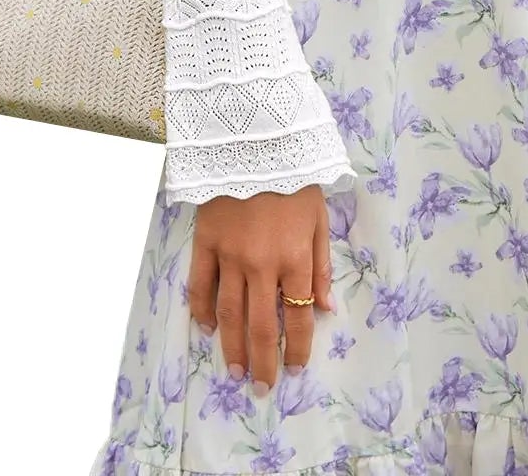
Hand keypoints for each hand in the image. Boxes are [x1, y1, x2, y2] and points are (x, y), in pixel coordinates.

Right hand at [187, 184, 334, 389]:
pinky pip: (200, 284)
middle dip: (262, 361)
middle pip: (260, 325)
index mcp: (295, 257)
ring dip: (232, 348)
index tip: (293, 369)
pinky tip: (207, 329)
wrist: (256, 139)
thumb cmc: (295, 177)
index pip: (297, 316)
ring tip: (235, 372)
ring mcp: (230, 255)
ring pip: (229, 314)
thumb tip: (327, 309)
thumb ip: (321, 265)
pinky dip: (202, 310)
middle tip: (262, 388)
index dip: (296, 348)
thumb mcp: (320, 217)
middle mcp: (262, 264)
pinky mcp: (205, 242)